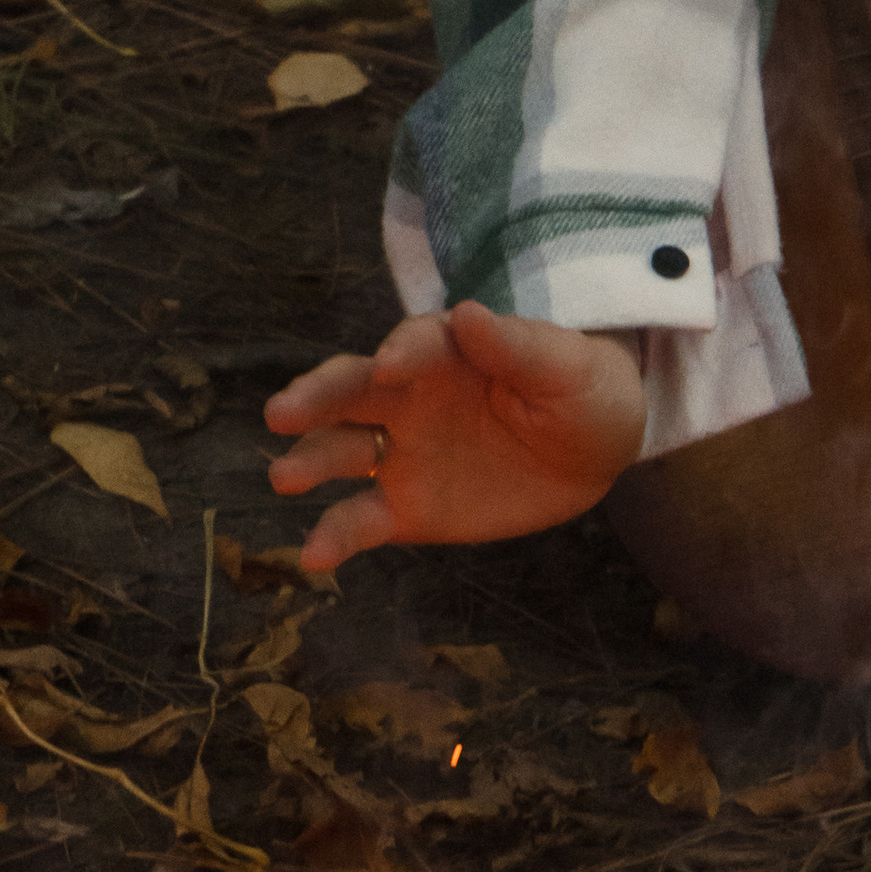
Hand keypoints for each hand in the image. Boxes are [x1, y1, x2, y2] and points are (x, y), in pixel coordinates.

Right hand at [265, 299, 648, 571]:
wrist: (589, 451)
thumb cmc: (576, 390)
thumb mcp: (564, 369)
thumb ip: (516, 348)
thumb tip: (468, 315)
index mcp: (444, 352)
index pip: (416, 344)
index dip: (404, 351)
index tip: (391, 365)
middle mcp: (405, 397)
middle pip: (350, 391)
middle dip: (315, 400)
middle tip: (281, 413)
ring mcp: (398, 453)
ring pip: (340, 452)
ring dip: (310, 462)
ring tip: (285, 478)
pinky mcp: (403, 507)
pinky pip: (360, 520)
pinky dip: (335, 537)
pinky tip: (315, 557)